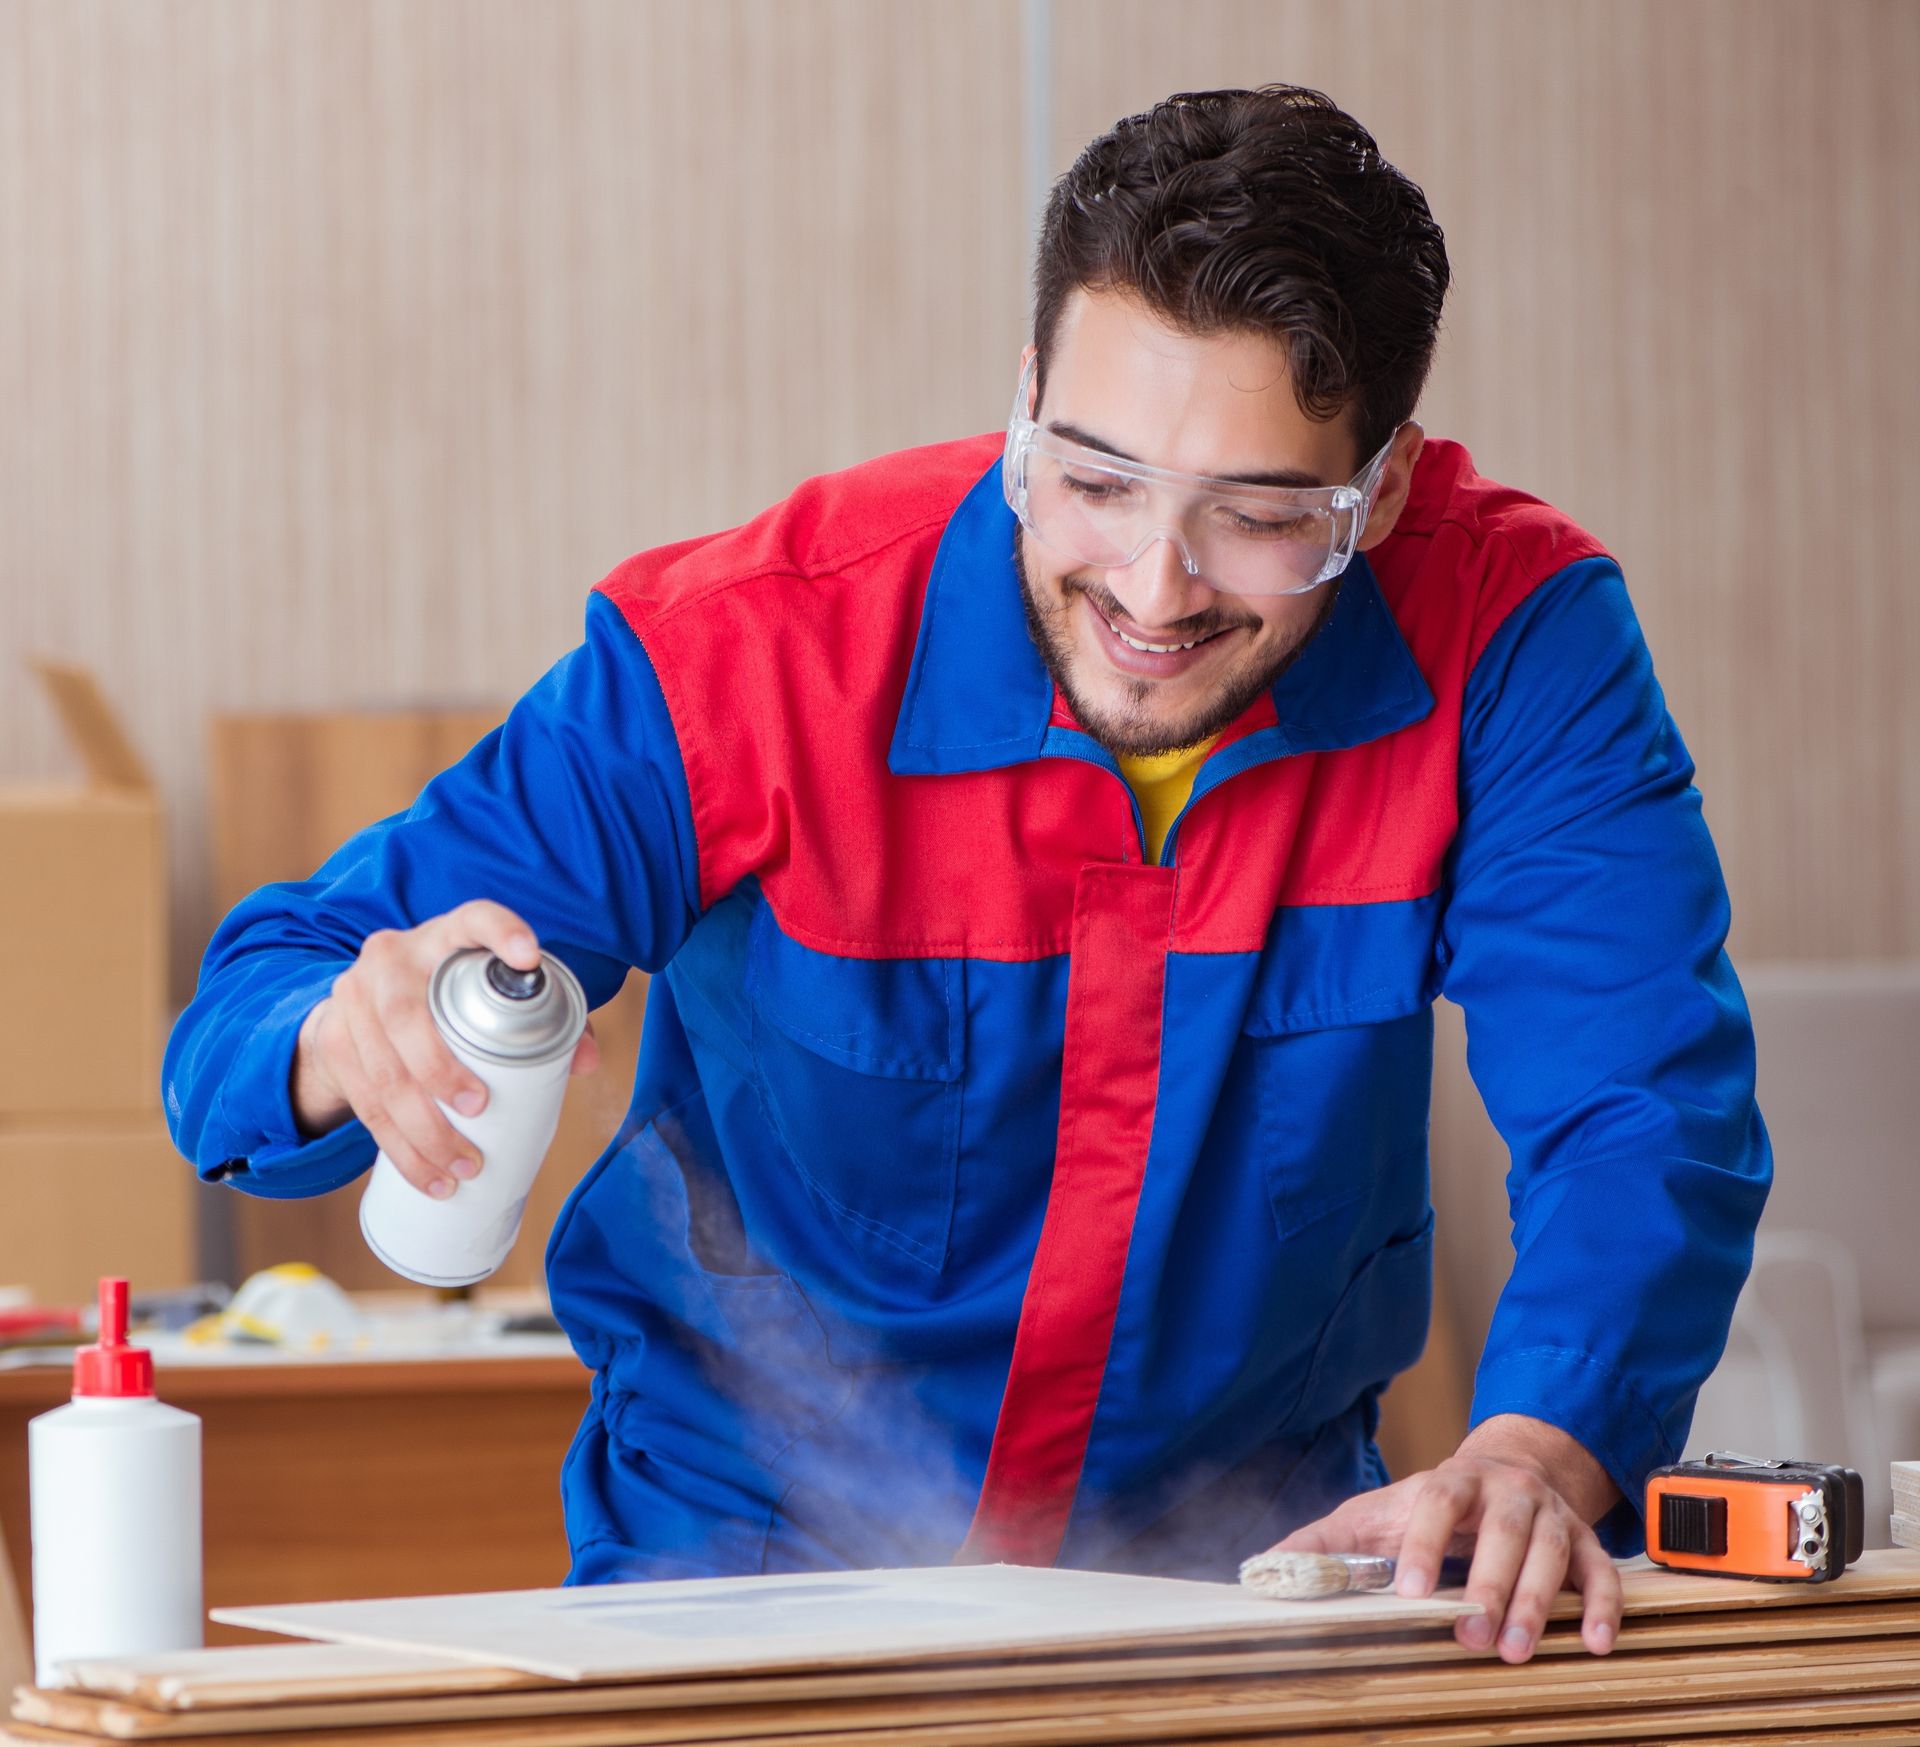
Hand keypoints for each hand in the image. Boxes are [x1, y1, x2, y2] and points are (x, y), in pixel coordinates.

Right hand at [291, 899, 599, 1197]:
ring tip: (462, 1165)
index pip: (473, 919)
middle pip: (405, 1015)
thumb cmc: (449, 996)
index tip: (529, 957)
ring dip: (421, 1129)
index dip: (500, 932)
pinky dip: (398, 1147)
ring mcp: (353, 1000)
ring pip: (381, 1071)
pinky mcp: (333, 1043)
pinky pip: (364, 1104)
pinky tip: (429, 1176)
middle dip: (439, 1069)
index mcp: (443, 937)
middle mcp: (390, 960)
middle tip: (478, 1108)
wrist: (363, 1002)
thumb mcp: (487, 993)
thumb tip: (584, 1062)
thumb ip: (544, 1019)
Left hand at [1268, 1415, 1620, 1661]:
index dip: (1425, 1544)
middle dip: (1490, 1583)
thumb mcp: (1375, 1515)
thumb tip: (1263, 1568)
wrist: (1511, 1469)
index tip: (1410, 1592)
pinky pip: (1603, 1574)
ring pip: (1552, 1553)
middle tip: (1472, 1635)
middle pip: (1504, 1531)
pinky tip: (1597, 1643)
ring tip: (1519, 1649)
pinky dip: (1605, 1606)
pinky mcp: (1586, 1544)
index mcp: (1452, 1480)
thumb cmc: (1431, 1505)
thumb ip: (1324, 1543)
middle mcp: (1508, 1492)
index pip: (1438, 1504)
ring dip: (1539, 1602)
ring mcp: (1551, 1517)